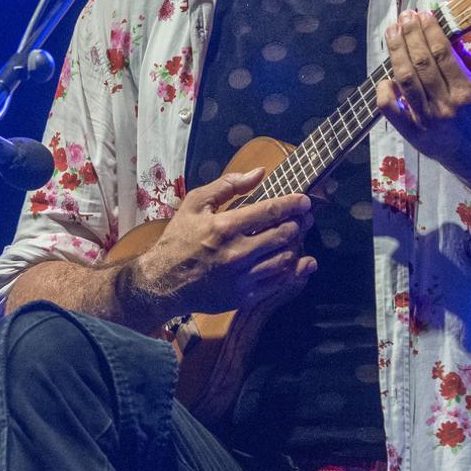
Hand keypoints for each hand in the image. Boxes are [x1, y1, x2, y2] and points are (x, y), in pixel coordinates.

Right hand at [133, 168, 316, 315]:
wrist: (164, 281)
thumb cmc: (179, 239)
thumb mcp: (195, 203)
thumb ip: (227, 185)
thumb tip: (259, 173)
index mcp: (225, 226)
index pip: (269, 212)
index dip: (291, 204)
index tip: (305, 200)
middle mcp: (237, 252)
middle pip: (282, 235)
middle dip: (299, 223)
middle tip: (307, 217)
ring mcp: (242, 277)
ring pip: (284, 259)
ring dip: (297, 245)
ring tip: (300, 235)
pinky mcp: (244, 296)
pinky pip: (277, 283)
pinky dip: (294, 271)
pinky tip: (302, 262)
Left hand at [374, 10, 470, 172]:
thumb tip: (449, 35)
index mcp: (467, 93)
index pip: (442, 53)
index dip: (429, 30)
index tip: (423, 14)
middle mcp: (445, 107)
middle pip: (421, 61)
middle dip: (410, 34)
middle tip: (405, 16)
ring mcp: (426, 121)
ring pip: (404, 79)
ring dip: (396, 51)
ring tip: (392, 31)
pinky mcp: (412, 134)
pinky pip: (389, 109)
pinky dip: (384, 89)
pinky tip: (386, 73)